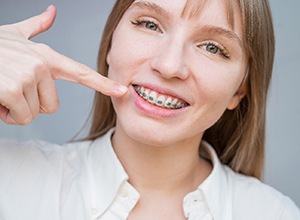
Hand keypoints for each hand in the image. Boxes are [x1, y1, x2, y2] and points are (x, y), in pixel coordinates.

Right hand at [0, 5, 126, 124]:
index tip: (122, 91)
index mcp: (46, 56)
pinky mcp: (11, 89)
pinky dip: (5, 114)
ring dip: (15, 109)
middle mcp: (41, 65)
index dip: (103, 83)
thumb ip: (35, 27)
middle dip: (30, 104)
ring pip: (34, 114)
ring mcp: (27, 76)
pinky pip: (20, 118)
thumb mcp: (14, 35)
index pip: (81, 72)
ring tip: (1, 90)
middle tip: (11, 88)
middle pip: (51, 106)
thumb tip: (52, 12)